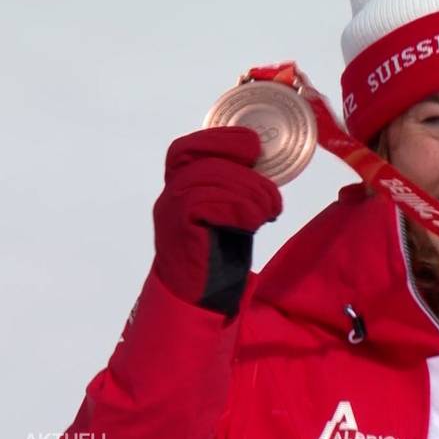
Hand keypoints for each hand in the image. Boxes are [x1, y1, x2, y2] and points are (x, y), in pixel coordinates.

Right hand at [151, 126, 281, 315]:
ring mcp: (170, 213)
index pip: (187, 149)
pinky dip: (238, 206)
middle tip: (268, 183)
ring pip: (207, 177)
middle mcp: (169, 197)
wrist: (198, 299)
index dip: (220, 139)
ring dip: (248, 190)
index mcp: (180, 189)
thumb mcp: (229, 214)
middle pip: (196, 157)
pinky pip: (205, 202)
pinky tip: (256, 220)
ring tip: (269, 210)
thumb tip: (266, 164)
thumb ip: (235, 190)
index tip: (252, 144)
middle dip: (236, 159)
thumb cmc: (216, 257)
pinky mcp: (178, 229)